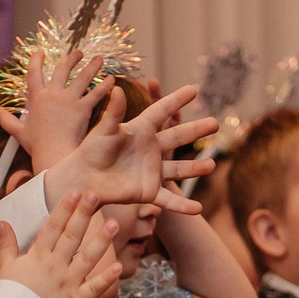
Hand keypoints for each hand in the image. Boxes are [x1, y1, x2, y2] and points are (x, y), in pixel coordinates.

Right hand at [0, 43, 107, 167]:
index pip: (34, 73)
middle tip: (78, 53)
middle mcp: (53, 94)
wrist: (53, 154)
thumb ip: (7, 121)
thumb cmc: (37, 145)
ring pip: (83, 77)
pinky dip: (105, 86)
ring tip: (99, 58)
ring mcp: (69, 100)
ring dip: (92, 66)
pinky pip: (96, 94)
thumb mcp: (19, 132)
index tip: (40, 52)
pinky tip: (112, 79)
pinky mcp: (82, 108)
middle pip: (62, 69)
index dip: (36, 60)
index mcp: (37, 98)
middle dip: (71, 58)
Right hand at [0, 193, 123, 297]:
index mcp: (38, 257)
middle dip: (83, 216)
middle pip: (71, 237)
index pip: (53, 227)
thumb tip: (2, 222)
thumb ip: (7, 245)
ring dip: (101, 242)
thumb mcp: (5, 268)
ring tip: (113, 225)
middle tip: (95, 196)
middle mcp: (55, 267)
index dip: (64, 209)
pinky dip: (106, 279)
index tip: (75, 192)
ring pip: (87, 259)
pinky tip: (119, 267)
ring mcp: (67, 284)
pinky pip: (94, 289)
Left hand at [56, 84, 218, 215]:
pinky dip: (182, 206)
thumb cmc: (91, 151)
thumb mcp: (104, 131)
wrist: (83, 180)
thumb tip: (117, 89)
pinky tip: (197, 208)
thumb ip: (113, 112)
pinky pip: (168, 200)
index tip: (193, 89)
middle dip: (196, 131)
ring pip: (178, 170)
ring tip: (211, 165)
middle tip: (215, 124)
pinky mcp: (148, 192)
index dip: (176, 100)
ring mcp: (151, 171)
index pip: (162, 112)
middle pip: (177, 138)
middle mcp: (150, 149)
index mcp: (140, 130)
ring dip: (195, 168)